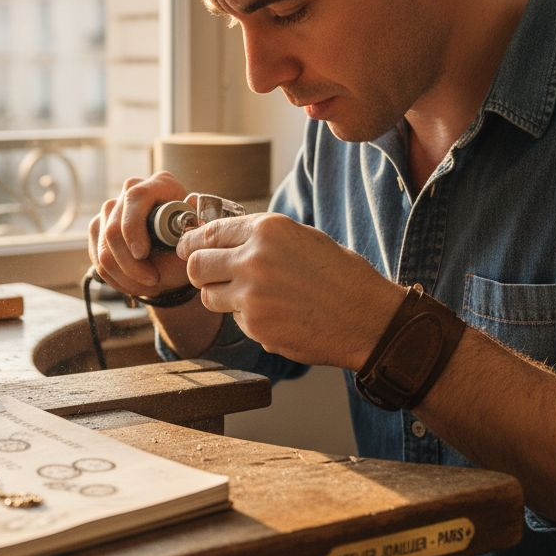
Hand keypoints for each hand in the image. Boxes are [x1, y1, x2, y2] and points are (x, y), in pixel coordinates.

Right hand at [88, 171, 191, 298]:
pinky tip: (133, 284)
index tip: (142, 254)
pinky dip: (115, 278)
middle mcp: (132, 190)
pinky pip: (98, 257)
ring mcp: (112, 208)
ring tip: (148, 287)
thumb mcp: (195, 243)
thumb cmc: (187, 250)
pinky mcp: (99, 226)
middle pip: (114, 228)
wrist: (174, 263)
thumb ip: (193, 228)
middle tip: (153, 281)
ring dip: (125, 276)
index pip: (136, 198)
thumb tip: (190, 201)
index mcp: (161, 184)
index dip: (134, 228)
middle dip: (131, 264)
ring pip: (104, 248)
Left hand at [176, 213, 404, 370]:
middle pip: (196, 265)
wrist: (368, 318)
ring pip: (208, 296)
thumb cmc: (342, 276)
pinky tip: (276, 315)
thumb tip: (224, 236)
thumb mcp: (303, 238)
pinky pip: (234, 320)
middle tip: (210, 277)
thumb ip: (262, 236)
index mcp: (267, 229)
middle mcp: (253, 258)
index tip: (188, 249)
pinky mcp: (255, 326)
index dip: (192, 242)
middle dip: (200, 272)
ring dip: (221, 298)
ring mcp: (251, 295)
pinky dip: (247, 319)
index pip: (208, 232)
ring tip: (253, 298)